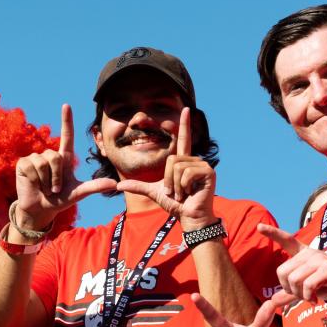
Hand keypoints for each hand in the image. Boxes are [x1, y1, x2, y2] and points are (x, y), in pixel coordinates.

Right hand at [13, 104, 117, 231]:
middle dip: (56, 177)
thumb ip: (95, 187)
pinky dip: (35, 180)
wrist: (41, 210)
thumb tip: (115, 184)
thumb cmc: (60, 200)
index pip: (67, 136)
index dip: (67, 121)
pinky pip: (31, 167)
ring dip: (46, 180)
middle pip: (55, 157)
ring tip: (44, 188)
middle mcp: (50, 155)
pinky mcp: (23, 163)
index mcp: (64, 158)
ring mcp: (35, 158)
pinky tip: (34, 185)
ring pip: (43, 163)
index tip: (66, 105)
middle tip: (54, 189)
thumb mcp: (78, 193)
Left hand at [114, 108, 217, 231]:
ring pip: (177, 167)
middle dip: (168, 180)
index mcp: (183, 162)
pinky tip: (191, 193)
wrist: (188, 217)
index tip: (186, 108)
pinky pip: (186, 173)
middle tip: (175, 192)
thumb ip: (138, 186)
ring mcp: (202, 165)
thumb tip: (118, 185)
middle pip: (171, 160)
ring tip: (183, 193)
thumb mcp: (154, 192)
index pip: (182, 139)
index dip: (184, 124)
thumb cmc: (176, 205)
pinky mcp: (208, 172)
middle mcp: (194, 160)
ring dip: (176, 185)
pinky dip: (183, 186)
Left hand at [259, 224, 326, 302]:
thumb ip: (290, 293)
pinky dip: (308, 297)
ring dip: (299, 295)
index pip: (287, 240)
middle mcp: (310, 254)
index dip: (272, 233)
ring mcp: (319, 260)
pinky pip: (307, 286)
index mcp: (304, 254)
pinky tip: (314, 299)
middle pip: (282, 271)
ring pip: (294, 280)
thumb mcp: (308, 288)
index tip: (259, 226)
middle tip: (301, 294)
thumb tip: (272, 300)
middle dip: (288, 288)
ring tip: (310, 297)